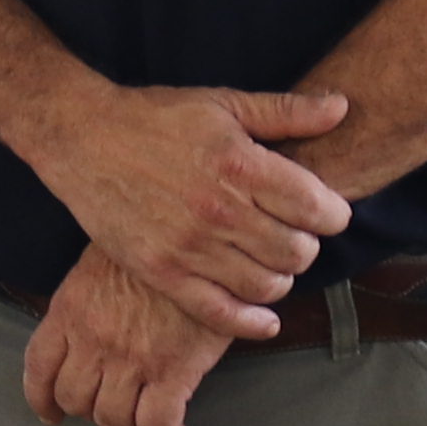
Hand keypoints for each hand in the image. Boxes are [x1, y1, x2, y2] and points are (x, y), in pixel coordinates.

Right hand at [23, 82, 351, 320]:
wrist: (84, 138)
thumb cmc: (156, 117)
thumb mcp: (224, 104)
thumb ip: (287, 112)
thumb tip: (342, 106)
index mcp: (240, 164)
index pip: (316, 207)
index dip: (334, 214)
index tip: (328, 213)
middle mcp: (220, 210)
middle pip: (297, 251)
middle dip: (307, 246)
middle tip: (297, 237)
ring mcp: (190, 247)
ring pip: (267, 285)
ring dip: (282, 279)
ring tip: (274, 264)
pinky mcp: (164, 273)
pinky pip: (221, 312)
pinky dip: (252, 322)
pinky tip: (265, 318)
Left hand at [25, 250, 244, 425]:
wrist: (203, 235)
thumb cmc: (158, 239)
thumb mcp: (106, 258)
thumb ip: (88, 296)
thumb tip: (89, 323)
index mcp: (71, 309)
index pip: (39, 367)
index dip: (41, 398)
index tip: (50, 413)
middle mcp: (94, 339)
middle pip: (74, 399)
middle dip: (90, 412)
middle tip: (111, 409)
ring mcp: (132, 358)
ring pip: (113, 419)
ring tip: (143, 422)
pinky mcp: (174, 370)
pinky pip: (157, 424)